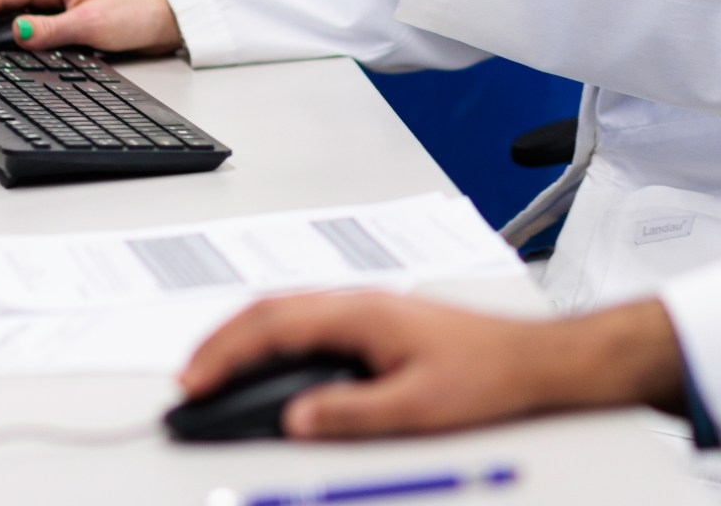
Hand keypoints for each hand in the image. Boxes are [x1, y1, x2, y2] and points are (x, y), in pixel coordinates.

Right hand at [179, 293, 687, 439]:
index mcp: (362, 313)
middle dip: (220, 344)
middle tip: (187, 381)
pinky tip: (266, 366)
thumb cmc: (485, 374)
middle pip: (269, 311)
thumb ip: (351, 413)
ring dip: (243, 339)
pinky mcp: (375, 322)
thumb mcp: (416, 406)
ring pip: (285, 313)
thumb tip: (296, 418)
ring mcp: (366, 309)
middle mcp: (359, 302)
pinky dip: (271, 340)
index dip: (225, 353)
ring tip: (213, 374)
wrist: (533, 359)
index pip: (273, 325)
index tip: (193, 383)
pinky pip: (306, 322)